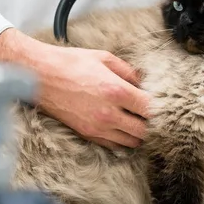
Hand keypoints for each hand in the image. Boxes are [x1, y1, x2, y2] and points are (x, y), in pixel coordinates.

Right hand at [0, 29, 149, 149]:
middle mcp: (109, 114)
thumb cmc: (70, 63)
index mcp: (116, 91)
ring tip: (138, 120)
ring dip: (139, 133)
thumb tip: (144, 82)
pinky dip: (123, 139)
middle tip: (153, 114)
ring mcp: (98, 127)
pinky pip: (115, 146)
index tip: (163, 103)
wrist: (39, 76)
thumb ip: (128, 71)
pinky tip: (123, 127)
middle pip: (145, 130)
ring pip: (132, 141)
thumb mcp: (104, 58)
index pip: (151, 108)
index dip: (161, 107)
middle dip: (152, 123)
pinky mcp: (88, 134)